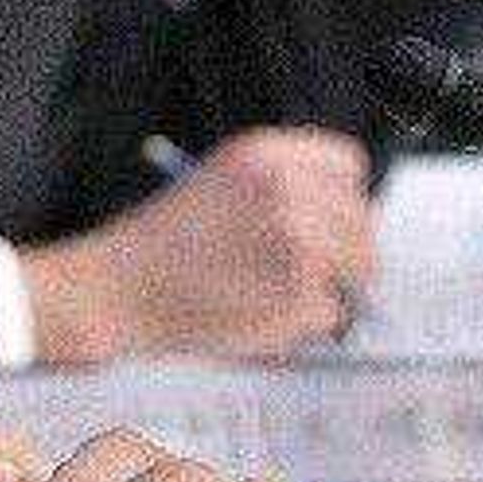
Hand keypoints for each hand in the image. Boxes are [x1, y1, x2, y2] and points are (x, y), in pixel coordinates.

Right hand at [20, 128, 374, 365]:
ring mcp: (301, 245)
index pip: (349, 166)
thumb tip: (343, 218)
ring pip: (358, 271)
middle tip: (308, 273)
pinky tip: (262, 316)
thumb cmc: (160, 243)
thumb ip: (281, 187)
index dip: (341, 198)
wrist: (119, 289)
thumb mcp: (217, 181)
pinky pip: (333, 314)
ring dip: (330, 289)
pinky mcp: (301, 296)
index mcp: (268, 155)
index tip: (330, 221)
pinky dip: (306, 326)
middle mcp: (290, 192)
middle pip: (363, 222)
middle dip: (344, 252)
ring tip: (277, 295)